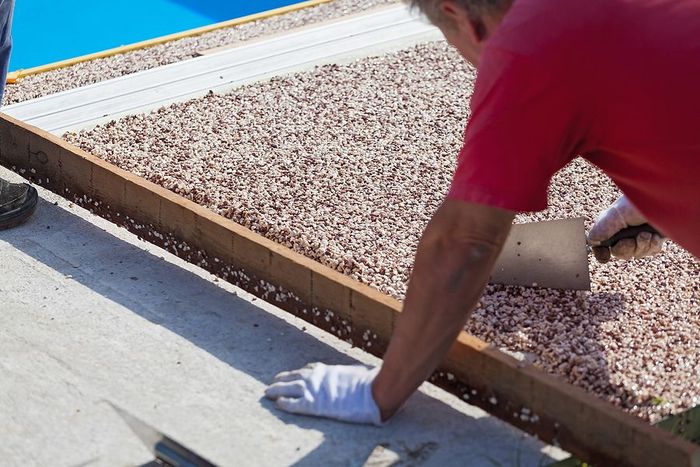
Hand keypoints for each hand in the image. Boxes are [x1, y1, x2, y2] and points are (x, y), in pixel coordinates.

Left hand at [264, 363, 381, 425]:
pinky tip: (277, 404)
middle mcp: (316, 377)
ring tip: (268, 392)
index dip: (298, 374)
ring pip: (288, 389)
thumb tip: (362, 371)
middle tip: (272, 383)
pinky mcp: (314, 404)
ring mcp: (313, 390)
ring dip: (277, 390)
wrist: (371, 391)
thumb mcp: (357, 371)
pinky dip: (285, 403)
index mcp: (326, 370)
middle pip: (293, 377)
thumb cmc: (368, 380)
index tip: (292, 375)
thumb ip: (352, 372)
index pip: (307, 370)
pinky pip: (294, 404)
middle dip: (281, 380)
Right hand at [588, 195, 663, 262]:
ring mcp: (639, 234)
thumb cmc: (640, 201)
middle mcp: (623, 230)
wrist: (668, 200)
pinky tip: (655, 237)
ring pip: (635, 253)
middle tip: (632, 240)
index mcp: (610, 224)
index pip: (600, 243)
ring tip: (647, 234)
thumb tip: (590, 241)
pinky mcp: (654, 237)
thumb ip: (601, 229)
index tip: (605, 257)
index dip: (601, 252)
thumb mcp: (615, 214)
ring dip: (641, 246)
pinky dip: (652, 246)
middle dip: (626, 248)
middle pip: (618, 252)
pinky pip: (650, 252)